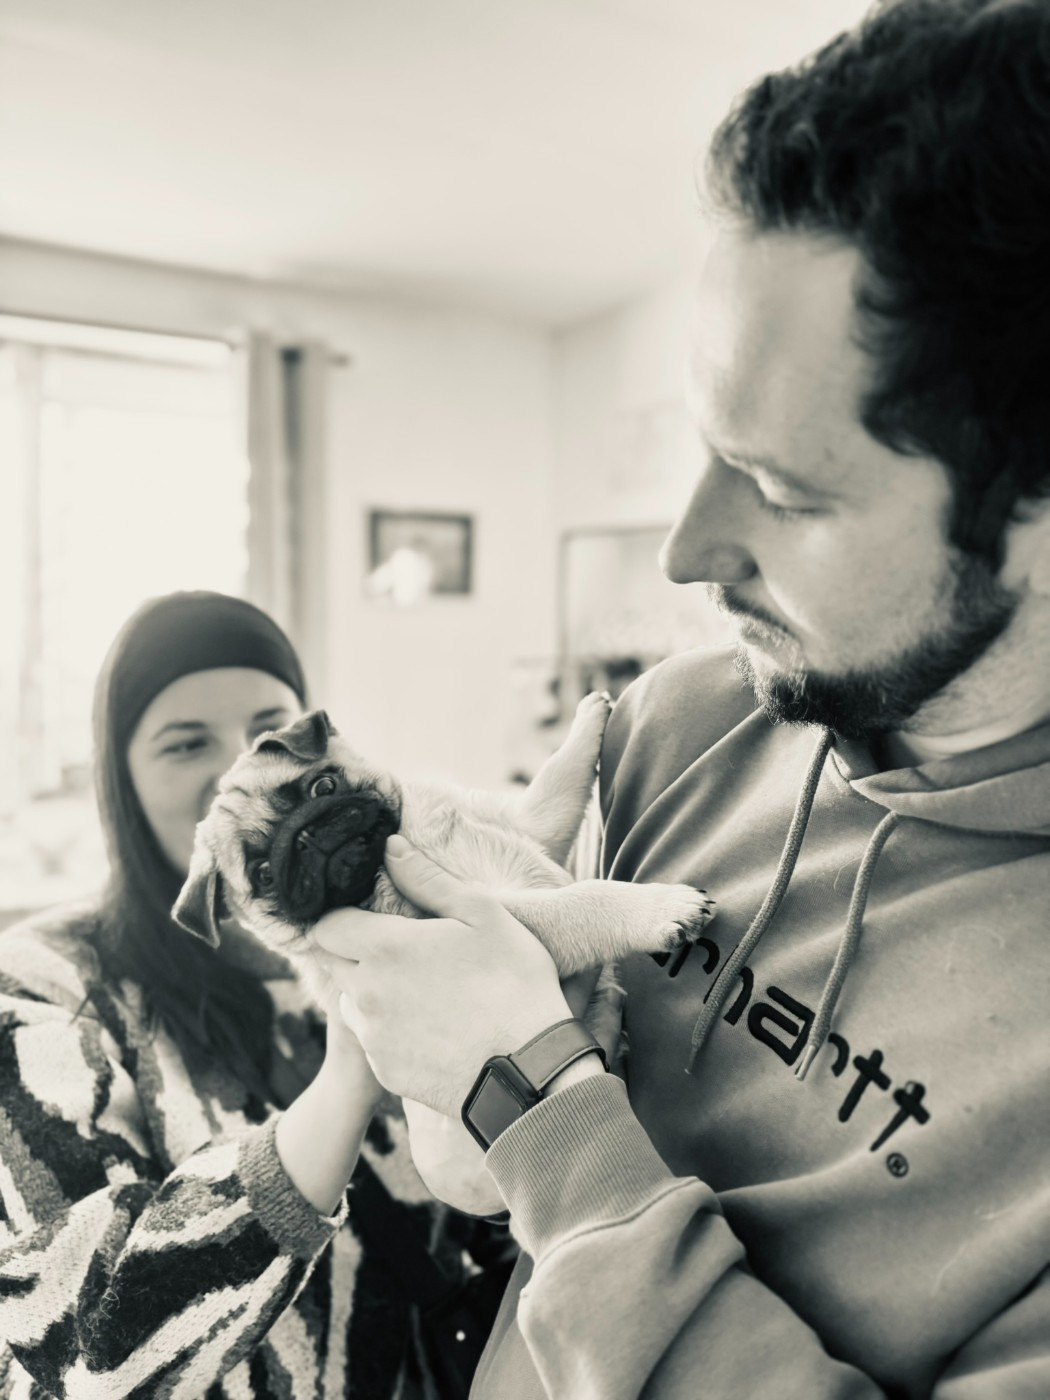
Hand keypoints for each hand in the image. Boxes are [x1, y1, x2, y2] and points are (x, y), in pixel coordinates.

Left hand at [313, 835, 572, 1115]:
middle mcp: (366, 993)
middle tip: (401, 949)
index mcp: (384, 948)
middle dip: (356, 951)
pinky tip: (432, 1026)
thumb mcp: (483, 915)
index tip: (372, 917)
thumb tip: (390, 847)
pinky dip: (391, 1030)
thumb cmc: (514, 983)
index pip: (325, 926)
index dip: (344, 917)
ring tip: (422, 990)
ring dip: (372, 992)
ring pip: (352, 1003)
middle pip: (333, 963)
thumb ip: (428, 879)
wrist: (530, 1071)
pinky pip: (374, 1041)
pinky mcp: (385, 1071)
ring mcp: (373, 1037)